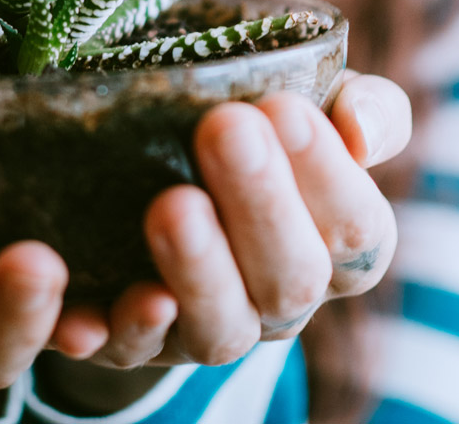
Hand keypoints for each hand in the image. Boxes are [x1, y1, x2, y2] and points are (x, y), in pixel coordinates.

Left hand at [48, 72, 411, 369]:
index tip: (283, 106)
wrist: (153, 163)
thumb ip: (365, 109)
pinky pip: (126, 352)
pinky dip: (116, 330)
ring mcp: (208, 327)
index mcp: (337, 247)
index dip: (327, 174)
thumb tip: (361, 131)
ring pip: (221, 329)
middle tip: (225, 127)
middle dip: (261, 204)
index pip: (359, 229)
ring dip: (199, 270)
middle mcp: (282, 301)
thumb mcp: (311, 107)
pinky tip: (94, 308)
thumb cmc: (256, 130)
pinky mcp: (134, 343)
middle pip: (292, 279)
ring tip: (173, 204)